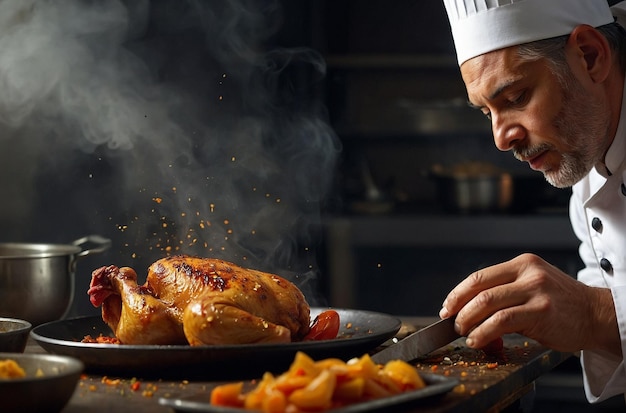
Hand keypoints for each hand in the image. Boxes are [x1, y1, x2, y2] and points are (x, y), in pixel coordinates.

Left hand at [439, 253, 619, 355]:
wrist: (597, 314)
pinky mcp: (541, 311)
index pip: (479, 276)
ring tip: (464, 333)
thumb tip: (470, 312)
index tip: (447, 307)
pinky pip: (501, 321)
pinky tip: (478, 339)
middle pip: (479, 288)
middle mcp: (528, 273)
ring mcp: (535, 291)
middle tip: (452, 322)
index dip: (458, 293)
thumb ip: (505, 294)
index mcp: (522, 264)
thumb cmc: (562, 305)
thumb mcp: (533, 287)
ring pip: (487, 303)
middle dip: (458, 307)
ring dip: (468, 320)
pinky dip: (483, 332)